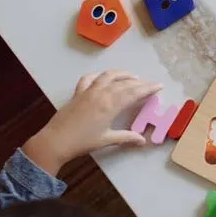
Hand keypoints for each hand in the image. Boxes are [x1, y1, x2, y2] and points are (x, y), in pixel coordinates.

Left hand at [22, 71, 161, 174]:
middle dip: (139, 82)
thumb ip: (126, 137)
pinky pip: (89, 79)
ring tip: (132, 76)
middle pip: (124, 83)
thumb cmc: (83, 142)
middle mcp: (101, 94)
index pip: (134, 92)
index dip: (148, 88)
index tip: (158, 85)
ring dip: (122, 74)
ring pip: (108, 76)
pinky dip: (98, 76)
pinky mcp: (78, 93)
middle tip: (150, 84)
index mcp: (110, 105)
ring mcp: (88, 91)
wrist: (56, 140)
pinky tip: (103, 78)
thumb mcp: (107, 140)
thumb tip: (143, 140)